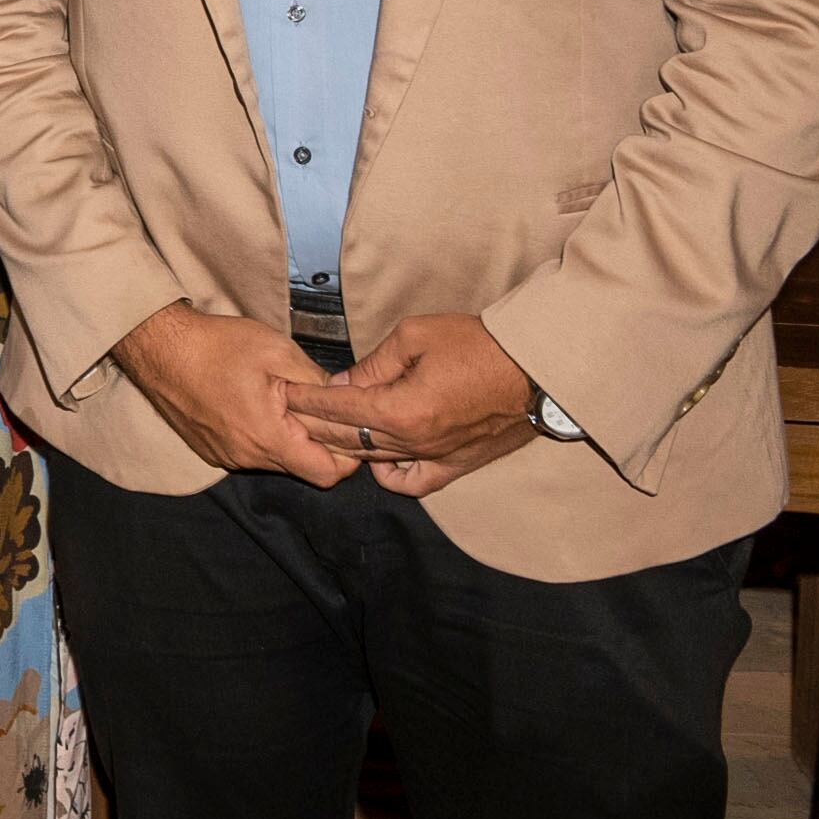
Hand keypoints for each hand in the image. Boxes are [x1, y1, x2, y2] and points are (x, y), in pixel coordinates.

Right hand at [109, 303, 357, 484]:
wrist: (159, 347)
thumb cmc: (216, 346)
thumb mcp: (278, 351)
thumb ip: (317, 381)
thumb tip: (344, 398)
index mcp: (268, 437)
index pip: (327, 474)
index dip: (347, 457)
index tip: (345, 430)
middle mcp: (246, 456)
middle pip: (301, 468)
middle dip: (315, 443)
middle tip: (313, 407)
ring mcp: (225, 456)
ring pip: (274, 461)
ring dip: (285, 438)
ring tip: (279, 400)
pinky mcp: (209, 450)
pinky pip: (248, 453)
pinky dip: (259, 436)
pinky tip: (251, 404)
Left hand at [283, 313, 540, 497]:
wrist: (535, 369)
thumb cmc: (478, 345)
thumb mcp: (415, 337)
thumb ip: (373, 365)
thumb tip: (342, 382)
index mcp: (400, 410)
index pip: (337, 408)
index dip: (306, 400)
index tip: (284, 392)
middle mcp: (414, 442)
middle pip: (347, 439)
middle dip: (313, 425)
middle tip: (290, 413)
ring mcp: (435, 458)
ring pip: (374, 460)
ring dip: (344, 447)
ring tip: (320, 432)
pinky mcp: (457, 465)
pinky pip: (414, 482)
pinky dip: (390, 475)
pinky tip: (376, 461)